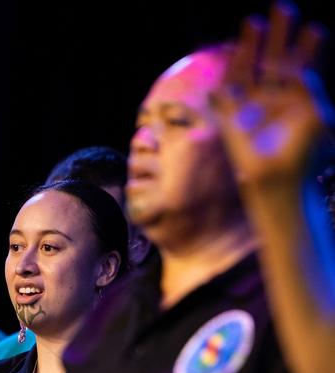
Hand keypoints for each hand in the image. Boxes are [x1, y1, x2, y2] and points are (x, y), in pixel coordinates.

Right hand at [212, 3, 333, 190]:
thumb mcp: (317, 115)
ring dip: (254, 45)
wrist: (279, 180)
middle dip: (282, 34)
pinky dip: (234, 67)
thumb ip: (310, 85)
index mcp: (302, 100)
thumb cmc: (305, 154)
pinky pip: (231, 87)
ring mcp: (255, 107)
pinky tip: (236, 48)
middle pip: (278, 59)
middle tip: (284, 8)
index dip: (310, 46)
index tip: (315, 30)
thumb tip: (302, 65)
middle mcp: (279, 100)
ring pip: (253, 68)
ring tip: (256, 20)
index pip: (306, 65)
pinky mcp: (235, 117)